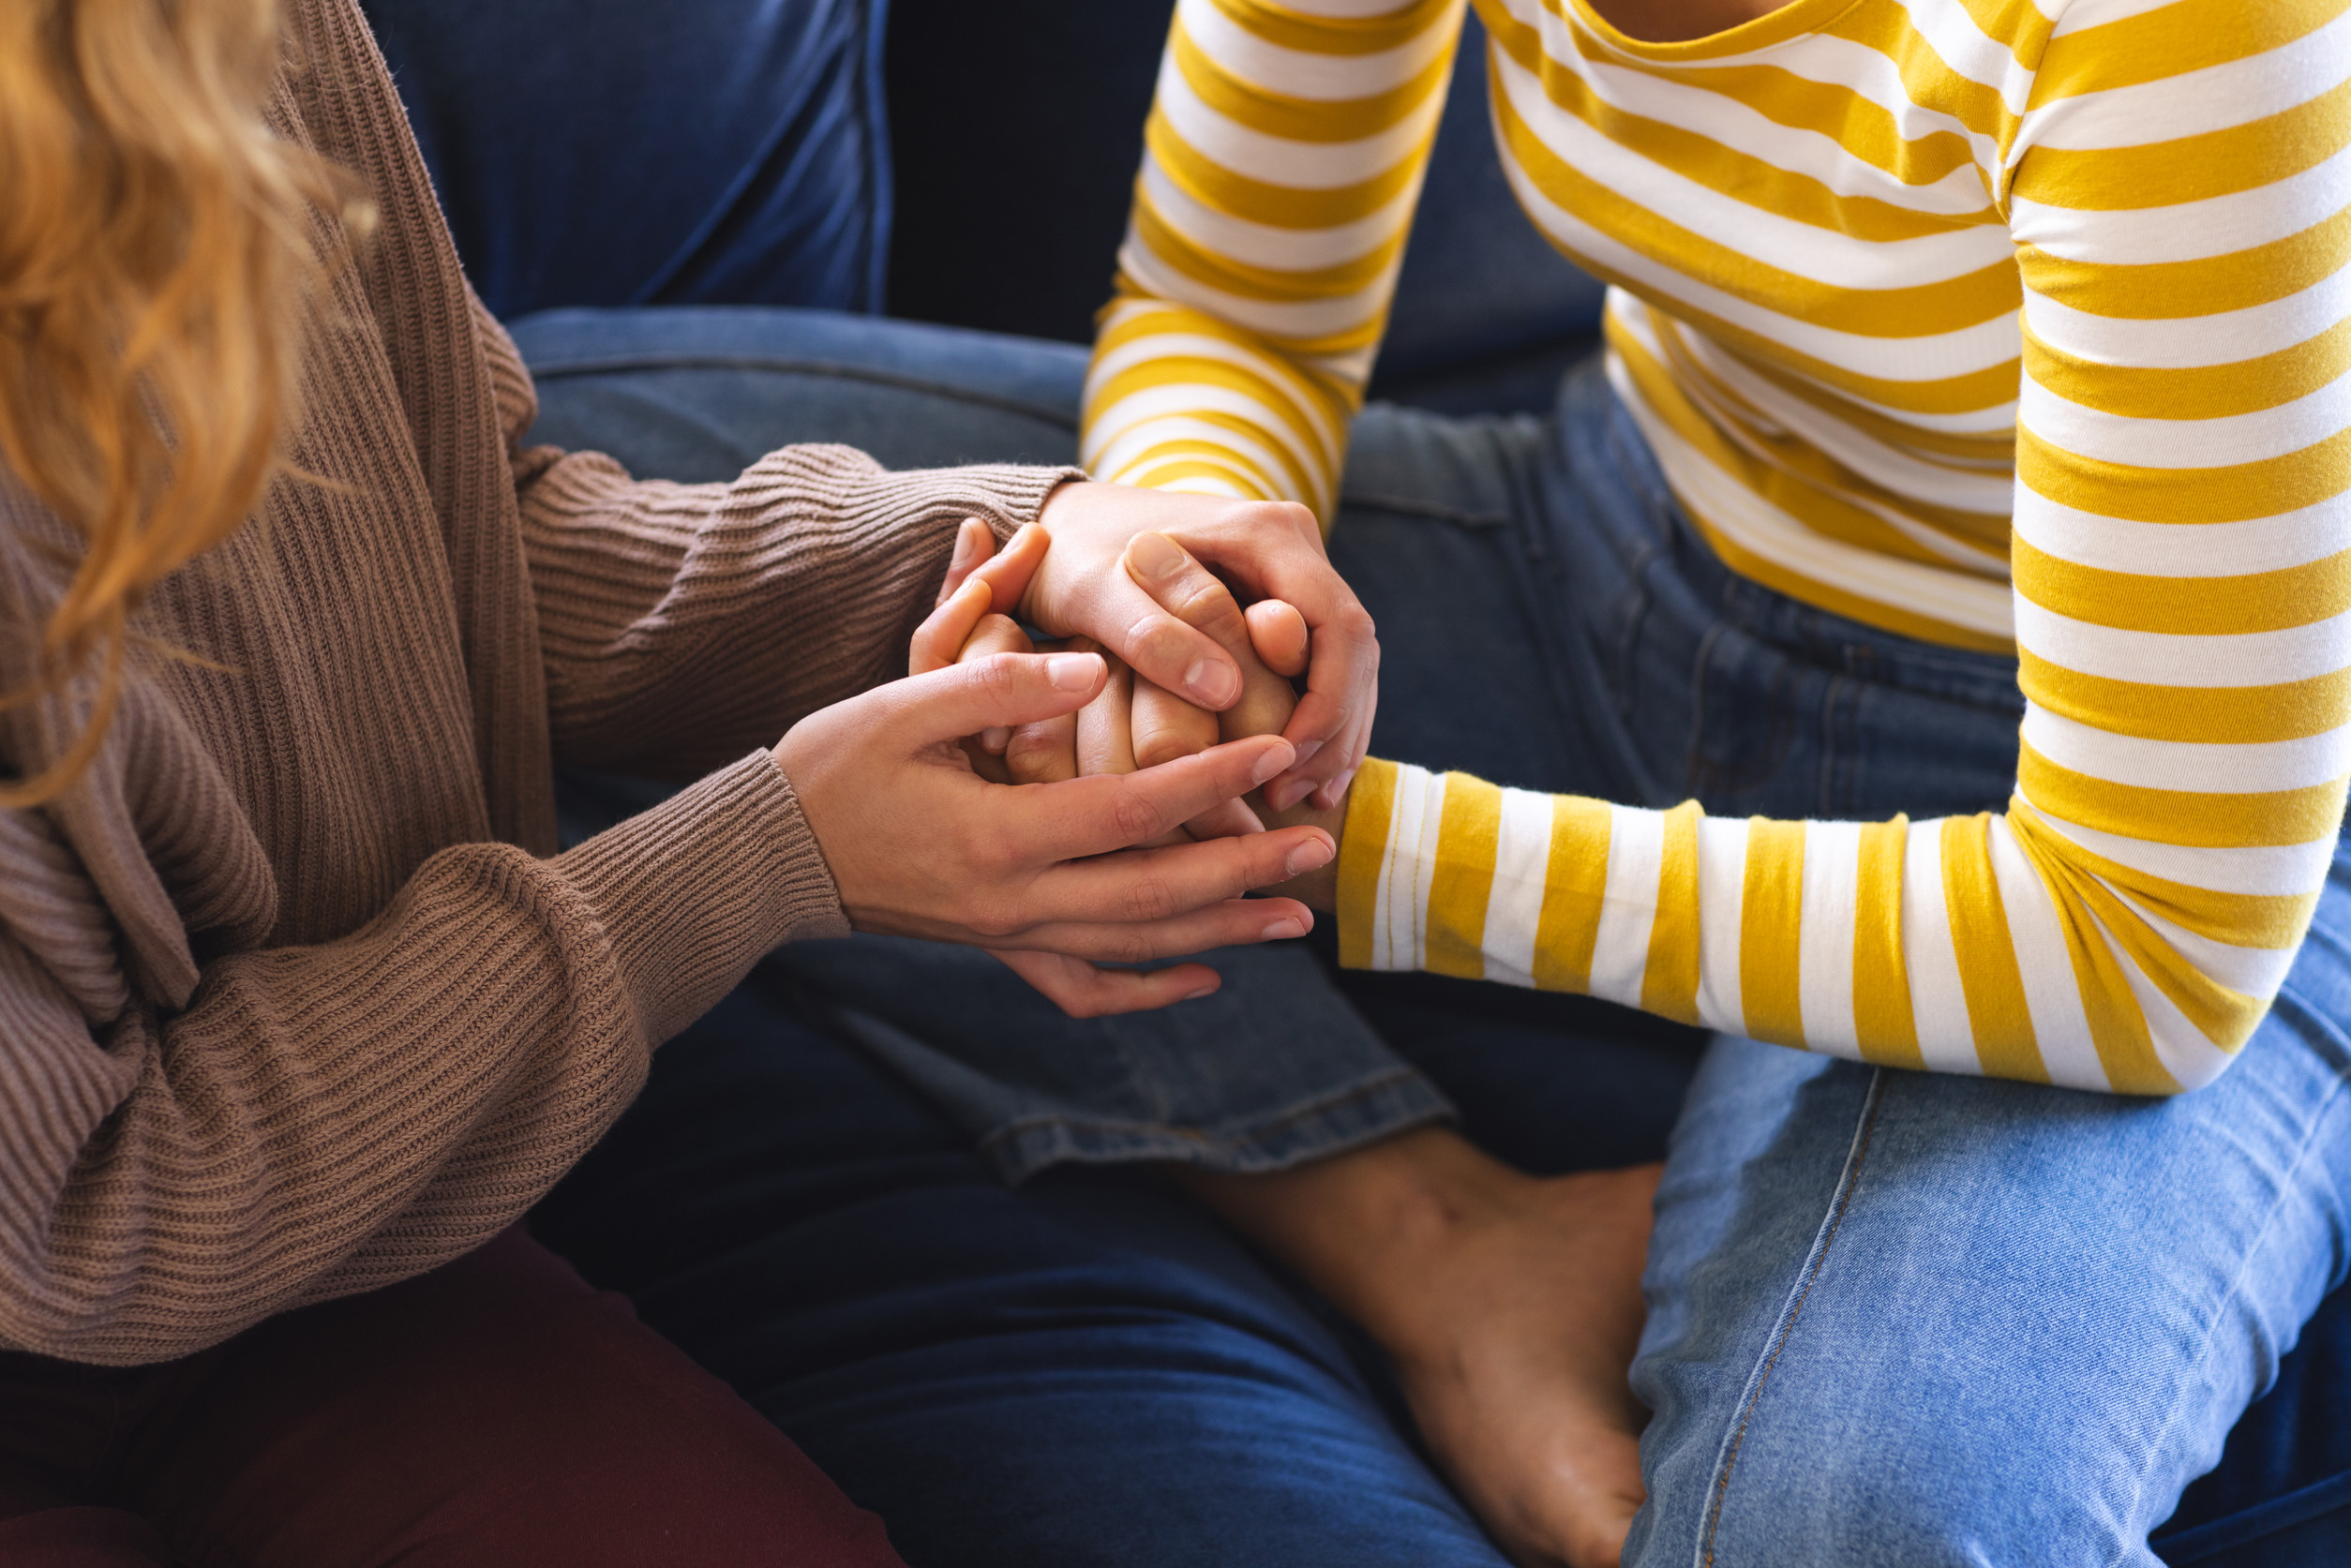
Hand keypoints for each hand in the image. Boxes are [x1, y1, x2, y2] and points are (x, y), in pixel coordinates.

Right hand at [776, 651, 1333, 1014]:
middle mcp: (1015, 902)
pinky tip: (1205, 978)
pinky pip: (1086, 987)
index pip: (1133, 811)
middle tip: (1320, 845)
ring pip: (1137, 947)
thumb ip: (1003, 687)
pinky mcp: (1000, 949)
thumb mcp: (904, 704)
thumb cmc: (833, 766)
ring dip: (1223, 933)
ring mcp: (1010, 935)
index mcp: (999, 837)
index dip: (1214, 779)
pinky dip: (1150, 989)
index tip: (1280, 748)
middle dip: (1246, 872)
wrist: (769, 853)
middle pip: (1156, 896)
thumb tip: (1099, 668)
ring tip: (1297, 917)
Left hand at [1102, 532, 1347, 911]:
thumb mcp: (1095, 593)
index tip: (1280, 763)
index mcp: (1267, 533)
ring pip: (1347, 669)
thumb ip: (1153, 634)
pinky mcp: (1284, 609)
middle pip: (1354, 652)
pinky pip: (1323, 675)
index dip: (1326, 705)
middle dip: (1330, 731)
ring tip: (1292, 799)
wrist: (1066, 528)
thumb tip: (1226, 691)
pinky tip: (1299, 783)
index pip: (1339, 627)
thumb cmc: (1072, 558)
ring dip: (1329, 739)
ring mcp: (1295, 580)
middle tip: (1285, 796)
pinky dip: (1316, 731)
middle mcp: (1296, 550)